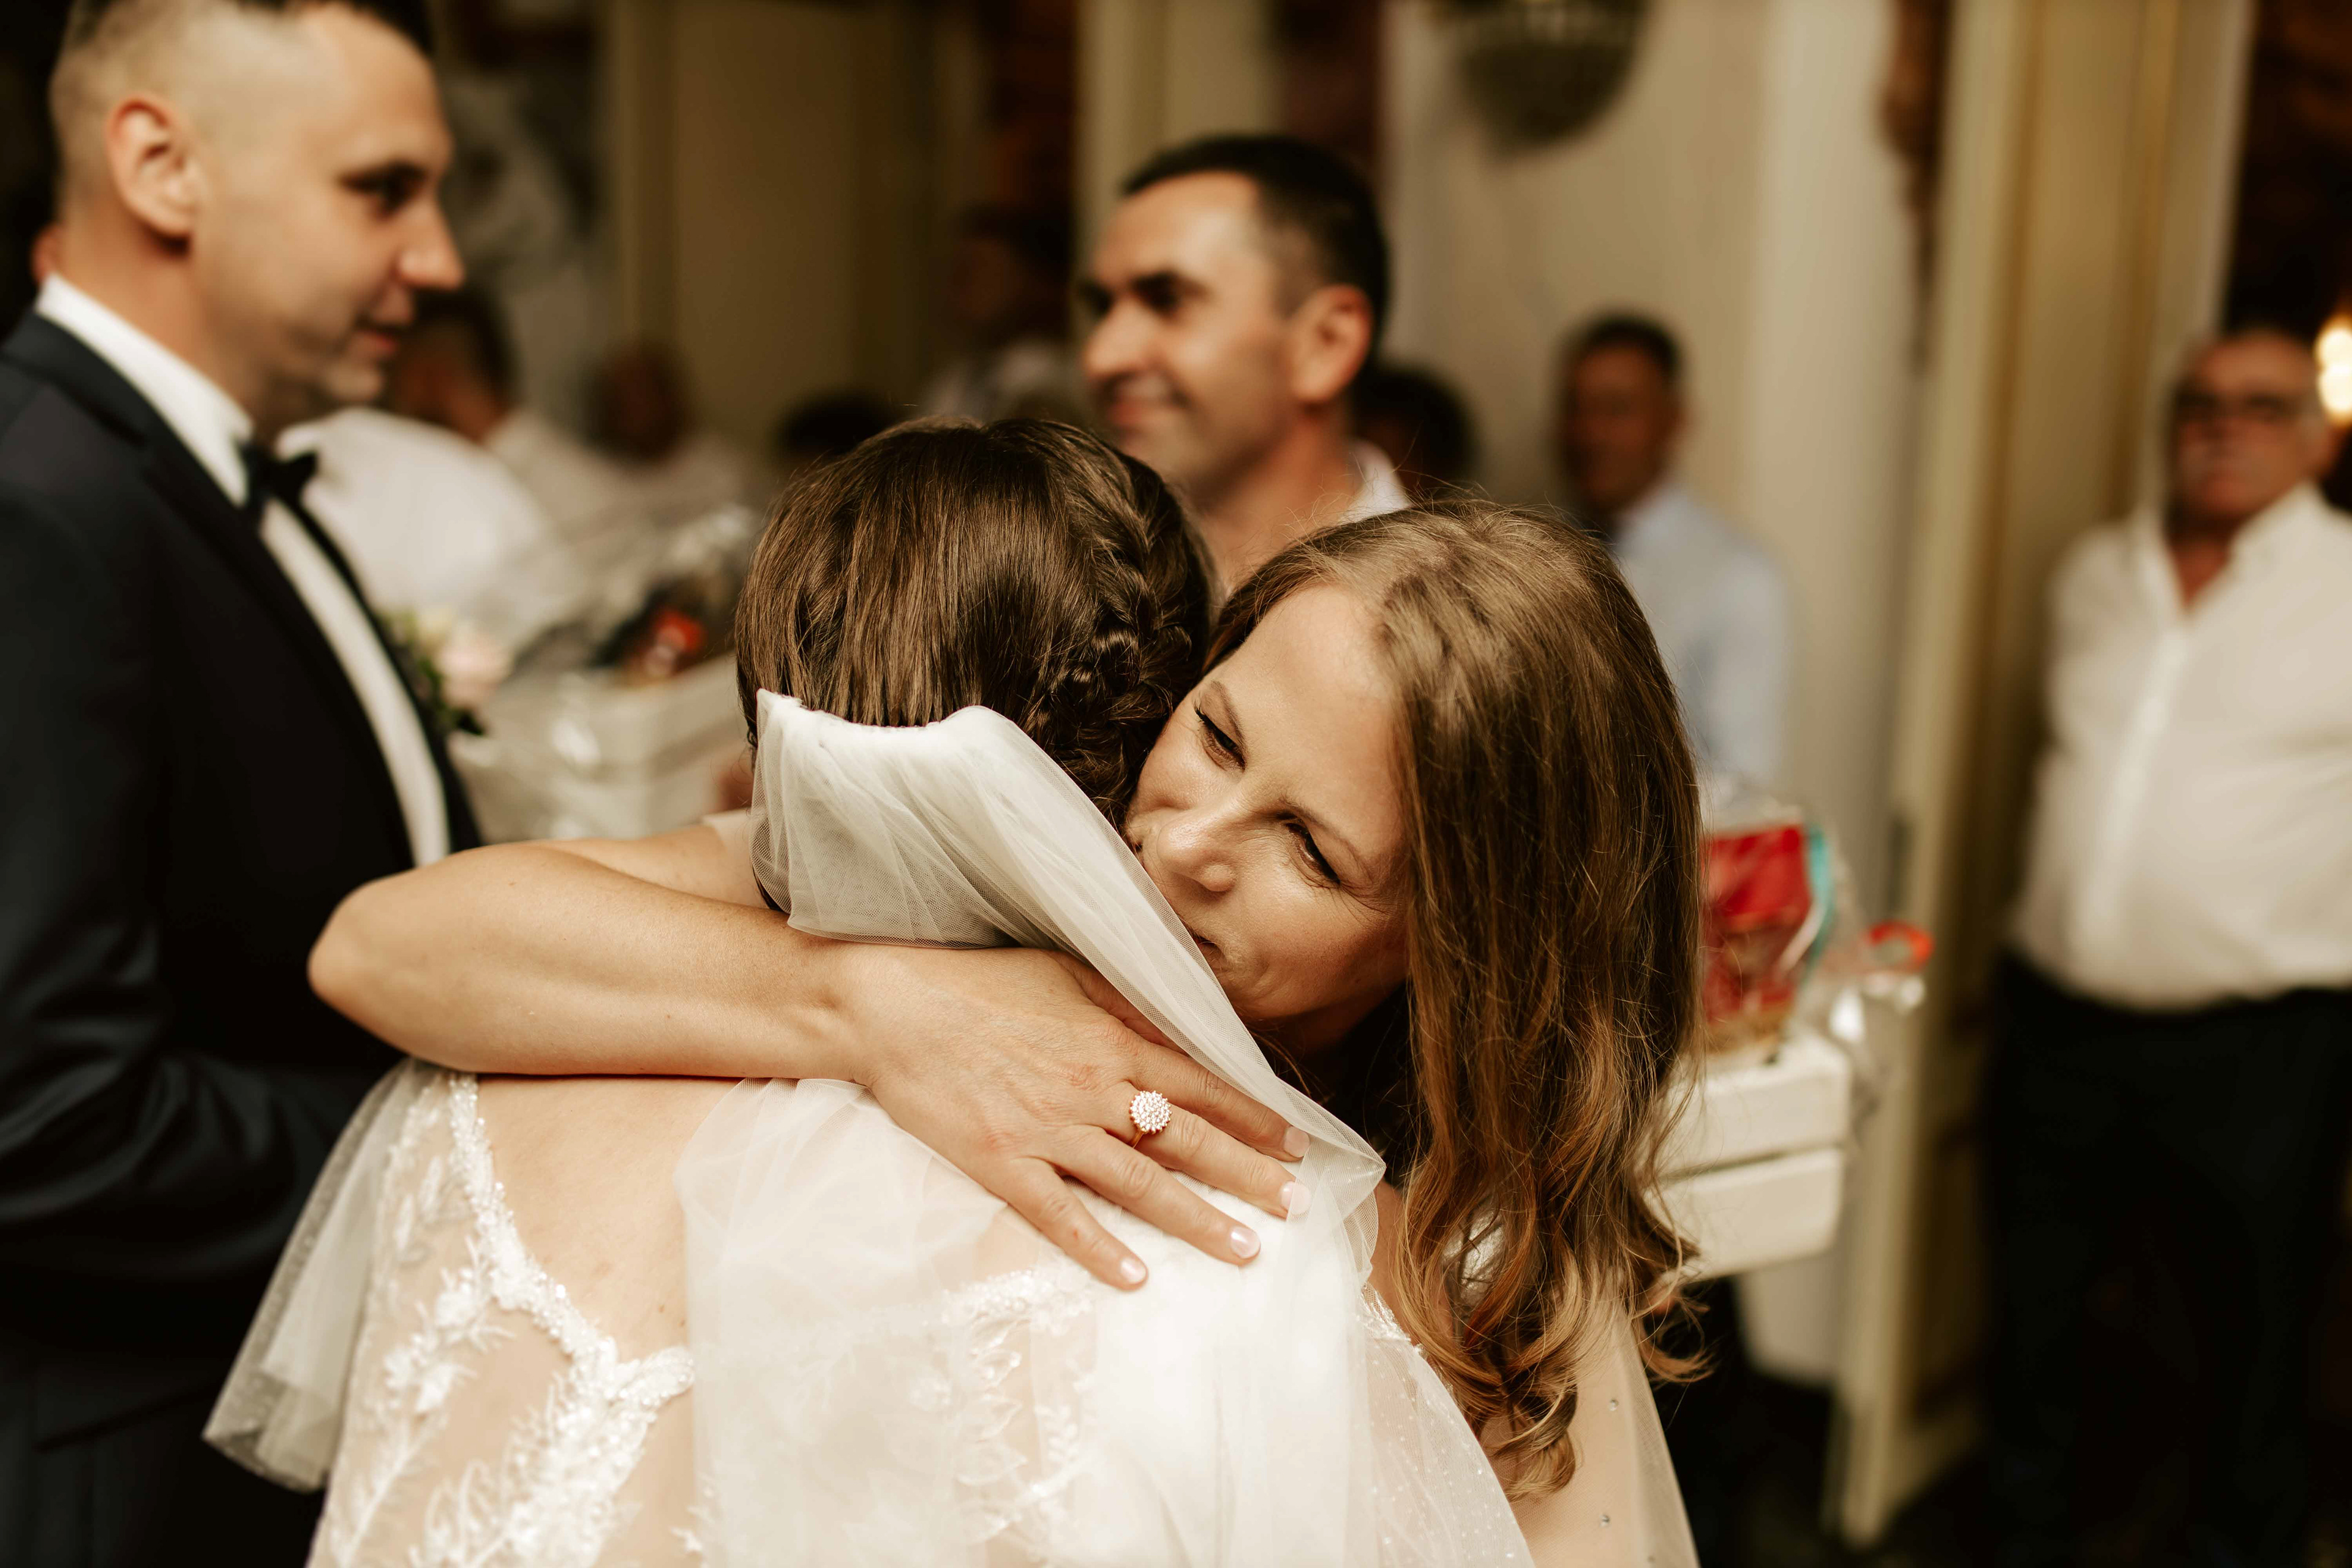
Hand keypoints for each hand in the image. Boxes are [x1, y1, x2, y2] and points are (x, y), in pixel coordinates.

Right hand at [839, 942, 1311, 1289]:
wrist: (892, 1007)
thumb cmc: (980, 983)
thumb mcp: (1067, 970)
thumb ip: (1130, 1000)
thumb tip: (1187, 1022)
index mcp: (1112, 1041)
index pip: (1202, 1087)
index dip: (1254, 1117)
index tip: (1295, 1145)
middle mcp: (1093, 1090)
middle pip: (1187, 1140)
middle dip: (1249, 1176)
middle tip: (1296, 1207)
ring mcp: (1049, 1131)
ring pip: (1140, 1184)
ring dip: (1198, 1220)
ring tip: (1246, 1250)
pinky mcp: (1002, 1165)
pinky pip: (1060, 1215)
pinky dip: (1098, 1249)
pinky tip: (1136, 1278)